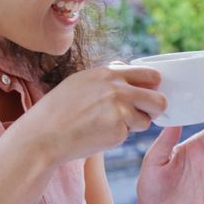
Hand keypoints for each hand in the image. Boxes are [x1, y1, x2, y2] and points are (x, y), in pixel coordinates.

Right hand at [15, 63, 165, 163]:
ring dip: (134, 124)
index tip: (148, 94)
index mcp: (109, 73)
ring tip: (110, 124)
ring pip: (146, 120)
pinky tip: (99, 133)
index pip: (151, 75)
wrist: (43, 135)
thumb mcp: (81, 81)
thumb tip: (128, 67)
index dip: (153, 87)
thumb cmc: (60, 109)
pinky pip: (130, 134)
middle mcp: (118, 89)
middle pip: (159, 100)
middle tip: (143, 114)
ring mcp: (120, 111)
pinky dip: (119, 135)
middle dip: (155, 109)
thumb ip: (108, 76)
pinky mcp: (118, 131)